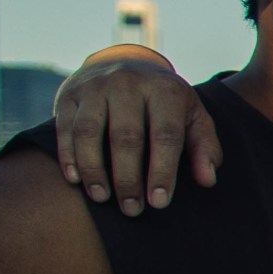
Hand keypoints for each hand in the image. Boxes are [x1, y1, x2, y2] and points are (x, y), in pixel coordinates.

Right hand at [51, 46, 214, 216]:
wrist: (126, 63)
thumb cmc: (166, 103)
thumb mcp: (193, 117)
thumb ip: (204, 147)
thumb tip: (207, 180)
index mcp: (165, 91)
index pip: (165, 135)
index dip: (162, 171)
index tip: (159, 203)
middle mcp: (128, 84)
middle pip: (126, 137)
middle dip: (128, 178)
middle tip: (131, 209)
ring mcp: (95, 87)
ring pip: (89, 132)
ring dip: (94, 170)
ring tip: (102, 198)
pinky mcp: (69, 94)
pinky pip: (65, 127)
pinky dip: (68, 155)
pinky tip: (75, 180)